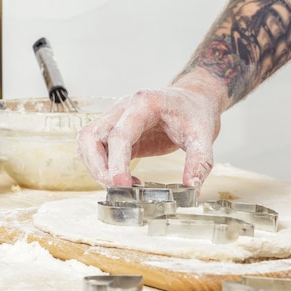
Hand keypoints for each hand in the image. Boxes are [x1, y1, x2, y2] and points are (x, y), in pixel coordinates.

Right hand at [76, 68, 225, 189]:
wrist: (193, 100)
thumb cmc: (195, 112)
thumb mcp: (204, 135)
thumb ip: (199, 162)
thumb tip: (192, 189)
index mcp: (144, 103)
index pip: (119, 134)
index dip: (117, 162)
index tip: (123, 185)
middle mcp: (122, 108)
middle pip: (92, 137)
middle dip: (99, 168)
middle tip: (118, 190)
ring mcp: (115, 119)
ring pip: (87, 142)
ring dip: (95, 168)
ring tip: (120, 187)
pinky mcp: (115, 133)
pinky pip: (95, 149)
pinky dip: (101, 168)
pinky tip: (125, 180)